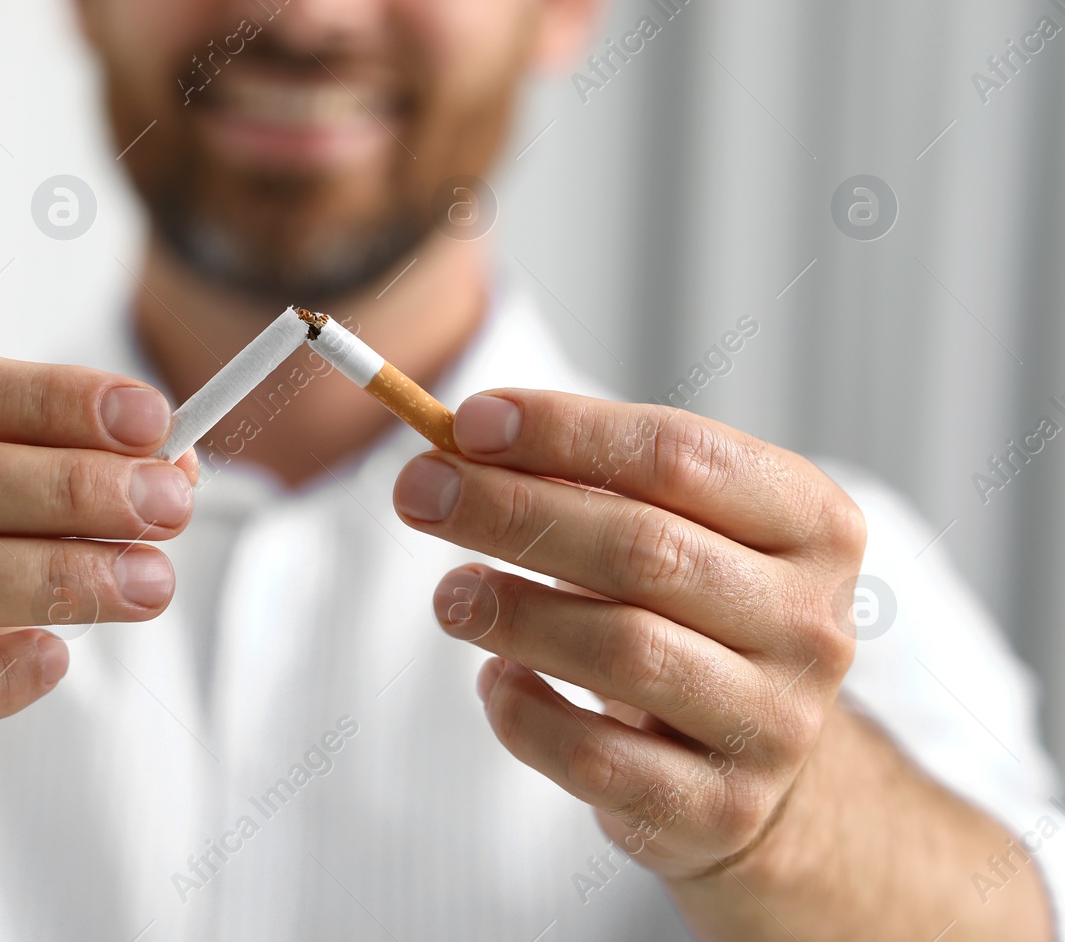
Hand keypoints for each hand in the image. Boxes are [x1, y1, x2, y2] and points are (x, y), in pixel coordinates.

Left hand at [392, 390, 865, 878]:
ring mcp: (775, 723)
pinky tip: (495, 680)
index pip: (680, 456)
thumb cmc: (689, 606)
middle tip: (419, 492)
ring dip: (514, 612)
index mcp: (813, 523)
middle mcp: (811, 622)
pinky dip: (526, 714)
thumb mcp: (668, 525)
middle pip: (644, 548)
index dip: (565, 432)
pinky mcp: (721, 809)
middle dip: (512, 512)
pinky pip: (597, 759)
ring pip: (624, 651)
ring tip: (448, 595)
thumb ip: (582, 477)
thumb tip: (460, 441)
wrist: (755, 754)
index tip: (468, 422)